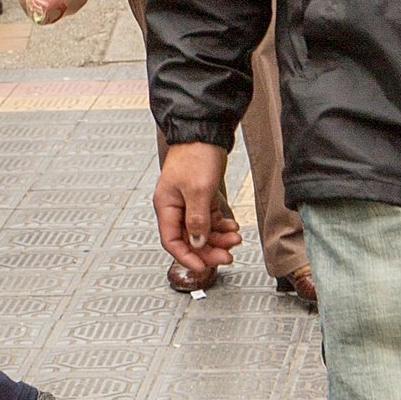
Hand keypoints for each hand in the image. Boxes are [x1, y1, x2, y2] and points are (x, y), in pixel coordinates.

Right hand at [154, 141, 239, 278]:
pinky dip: (221, 226)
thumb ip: (197, 220)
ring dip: (219, 238)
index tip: (202, 267)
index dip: (186, 257)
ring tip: (235, 238)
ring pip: (202, 231)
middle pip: (189, 239)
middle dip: (208, 249)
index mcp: (166, 205)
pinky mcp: (201, 197)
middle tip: (227, 256)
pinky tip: (232, 227)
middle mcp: (175, 206)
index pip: (171, 241)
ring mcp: (188, 202)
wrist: (206, 132)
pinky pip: (210, 220)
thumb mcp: (198, 190)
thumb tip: (196, 243)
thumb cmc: (195, 155)